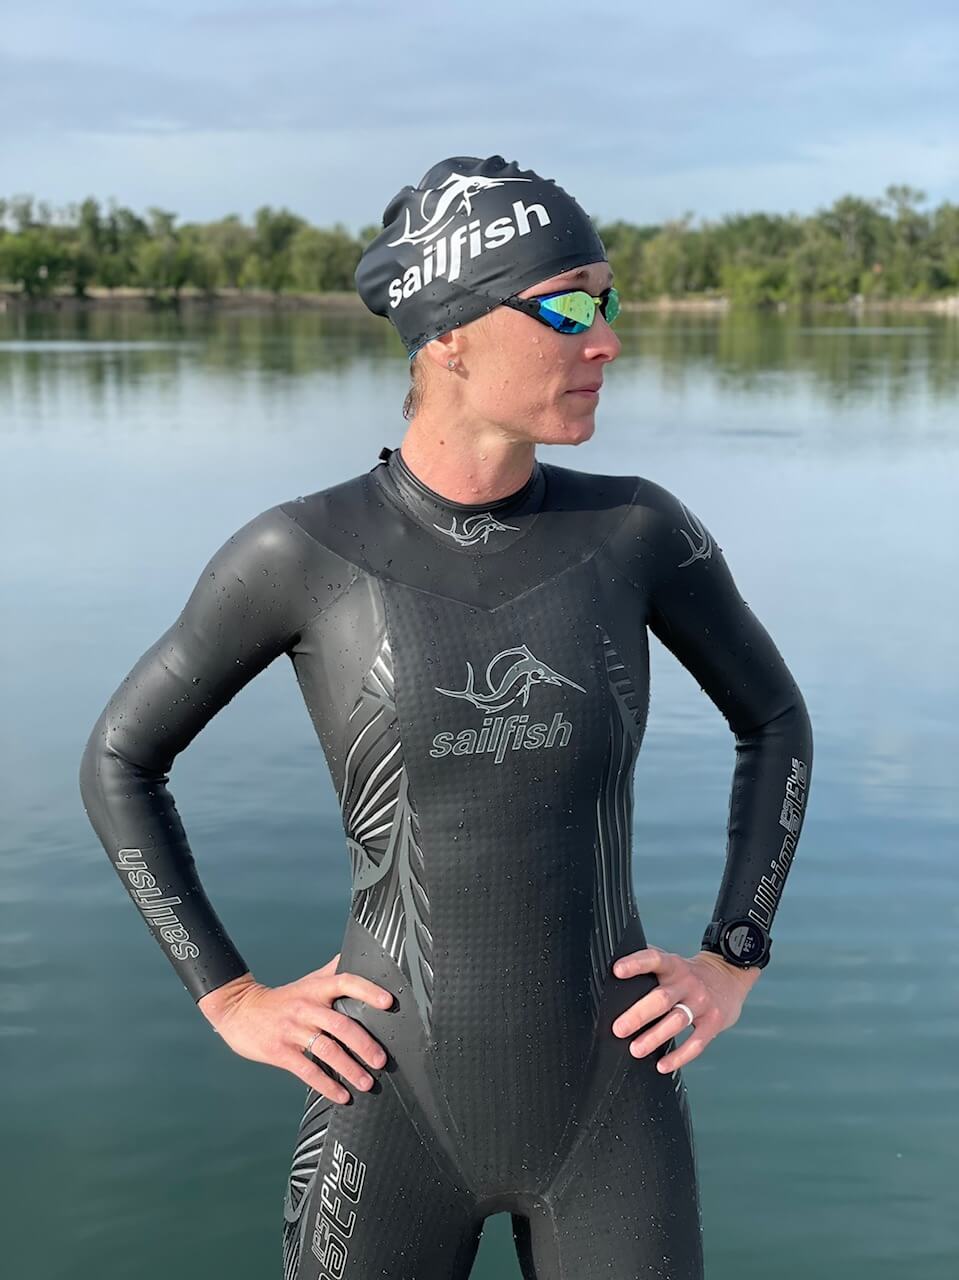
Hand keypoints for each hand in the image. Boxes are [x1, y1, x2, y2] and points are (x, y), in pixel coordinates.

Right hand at [197, 955, 393, 1104]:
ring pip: (327, 1050)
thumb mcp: (308, 981)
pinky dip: (327, 1085)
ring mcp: (293, 1030)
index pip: (346, 982)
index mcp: (316, 989)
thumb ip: (334, 971)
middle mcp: (306, 1007)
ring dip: (350, 1069)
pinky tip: (342, 1096)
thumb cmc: (282, 998)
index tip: (388, 1003)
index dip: (368, 990)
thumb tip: (362, 955)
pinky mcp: (280, 1052)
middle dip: (364, 1045)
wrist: (239, 1011)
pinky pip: (308, 1071)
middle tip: (382, 1060)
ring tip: (367, 1082)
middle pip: (341, 1024)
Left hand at [611, 945, 761, 1072]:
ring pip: (676, 1021)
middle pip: (662, 998)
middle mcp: (688, 983)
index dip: (636, 964)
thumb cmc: (690, 973)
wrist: (729, 977)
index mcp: (674, 965)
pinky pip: (696, 1043)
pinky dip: (679, 1057)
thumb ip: (650, 962)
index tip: (617, 971)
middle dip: (638, 1015)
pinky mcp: (713, 1023)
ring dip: (654, 1037)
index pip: (654, 959)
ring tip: (635, 1049)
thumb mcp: (673, 961)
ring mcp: (702, 1003)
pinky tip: (662, 1065)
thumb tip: (613, 965)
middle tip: (618, 1029)